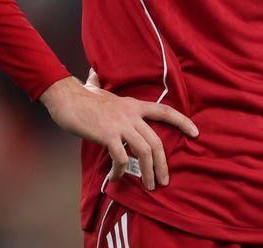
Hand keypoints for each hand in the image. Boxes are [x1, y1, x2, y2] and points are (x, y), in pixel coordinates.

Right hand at [40, 70, 198, 191]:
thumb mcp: (95, 88)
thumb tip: (93, 75)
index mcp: (133, 105)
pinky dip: (122, 170)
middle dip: (163, 164)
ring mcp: (120, 124)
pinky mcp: (108, 135)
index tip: (195, 132)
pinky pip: (122, 157)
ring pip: (145, 151)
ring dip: (148, 172)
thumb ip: (98, 82)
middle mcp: (131, 114)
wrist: (66, 98)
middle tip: (163, 182)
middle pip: (157, 141)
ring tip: (148, 186)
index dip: (182, 121)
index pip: (165, 111)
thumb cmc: (80, 96)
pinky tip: (117, 177)